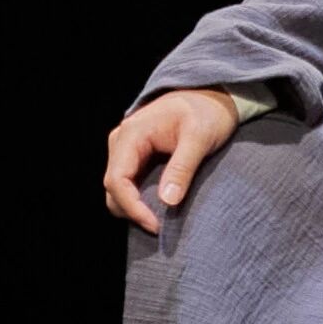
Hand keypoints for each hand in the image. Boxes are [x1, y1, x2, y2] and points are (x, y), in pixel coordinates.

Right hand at [102, 87, 243, 233]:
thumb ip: (182, 168)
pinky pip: (128, 184)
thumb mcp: (200, 137)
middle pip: (113, 188)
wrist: (210, 95)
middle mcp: (121, 141)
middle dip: (132, 211)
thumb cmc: (206, 112)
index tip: (156, 225)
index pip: (117, 179)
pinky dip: (139, 200)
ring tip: (162, 220)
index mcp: (131, 134)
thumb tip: (168, 202)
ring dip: (135, 208)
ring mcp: (125, 149)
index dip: (132, 207)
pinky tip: (160, 208)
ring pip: (117, 189)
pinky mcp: (134, 157)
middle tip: (161, 228)